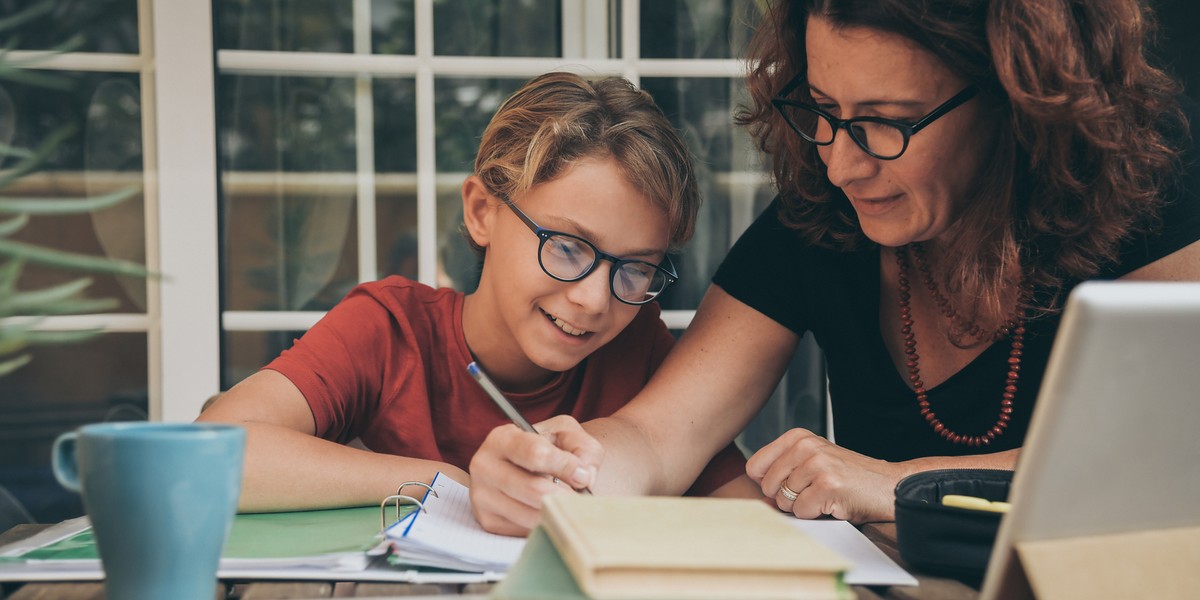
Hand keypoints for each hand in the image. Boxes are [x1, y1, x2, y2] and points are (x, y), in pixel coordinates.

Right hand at [468, 415, 601, 535]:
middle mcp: (484, 466)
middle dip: (565, 495)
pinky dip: (545, 523)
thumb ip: (582, 450)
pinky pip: (525, 531)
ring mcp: (482, 496)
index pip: (536, 455)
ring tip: (566, 502)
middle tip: (579, 495)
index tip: (582, 474)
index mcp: (501, 439)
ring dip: (557, 512)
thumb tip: (582, 477)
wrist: (536, 468)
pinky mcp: (488, 521)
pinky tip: (549, 511)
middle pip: (534, 490)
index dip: (565, 466)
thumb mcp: (569, 435)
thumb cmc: (553, 448)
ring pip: (531, 515)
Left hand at [746, 428, 905, 522]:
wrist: (889, 486)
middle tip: (813, 491)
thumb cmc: (850, 477)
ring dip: (803, 507)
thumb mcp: (813, 461)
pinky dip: (816, 514)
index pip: (755, 466)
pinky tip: (833, 503)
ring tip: (825, 496)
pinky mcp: (827, 486)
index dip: (768, 483)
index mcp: (798, 437)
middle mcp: (805, 446)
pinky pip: (801, 512)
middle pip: (767, 486)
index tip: (790, 483)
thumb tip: (756, 493)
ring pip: (783, 501)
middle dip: (786, 498)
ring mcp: (817, 465)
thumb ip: (783, 470)